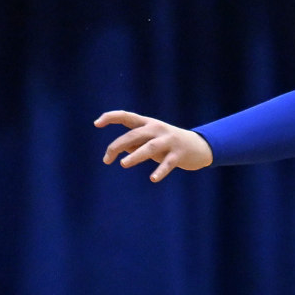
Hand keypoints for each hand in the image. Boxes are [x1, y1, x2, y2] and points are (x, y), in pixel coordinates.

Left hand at [94, 110, 213, 181]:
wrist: (199, 146)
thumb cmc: (168, 144)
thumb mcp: (150, 141)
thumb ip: (135, 143)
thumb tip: (120, 150)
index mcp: (148, 124)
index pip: (126, 116)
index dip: (111, 117)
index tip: (96, 123)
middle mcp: (157, 129)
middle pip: (134, 134)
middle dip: (118, 145)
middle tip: (106, 159)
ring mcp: (169, 141)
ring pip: (149, 147)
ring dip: (136, 155)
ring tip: (124, 164)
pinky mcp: (179, 154)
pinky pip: (168, 163)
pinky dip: (160, 171)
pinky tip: (153, 179)